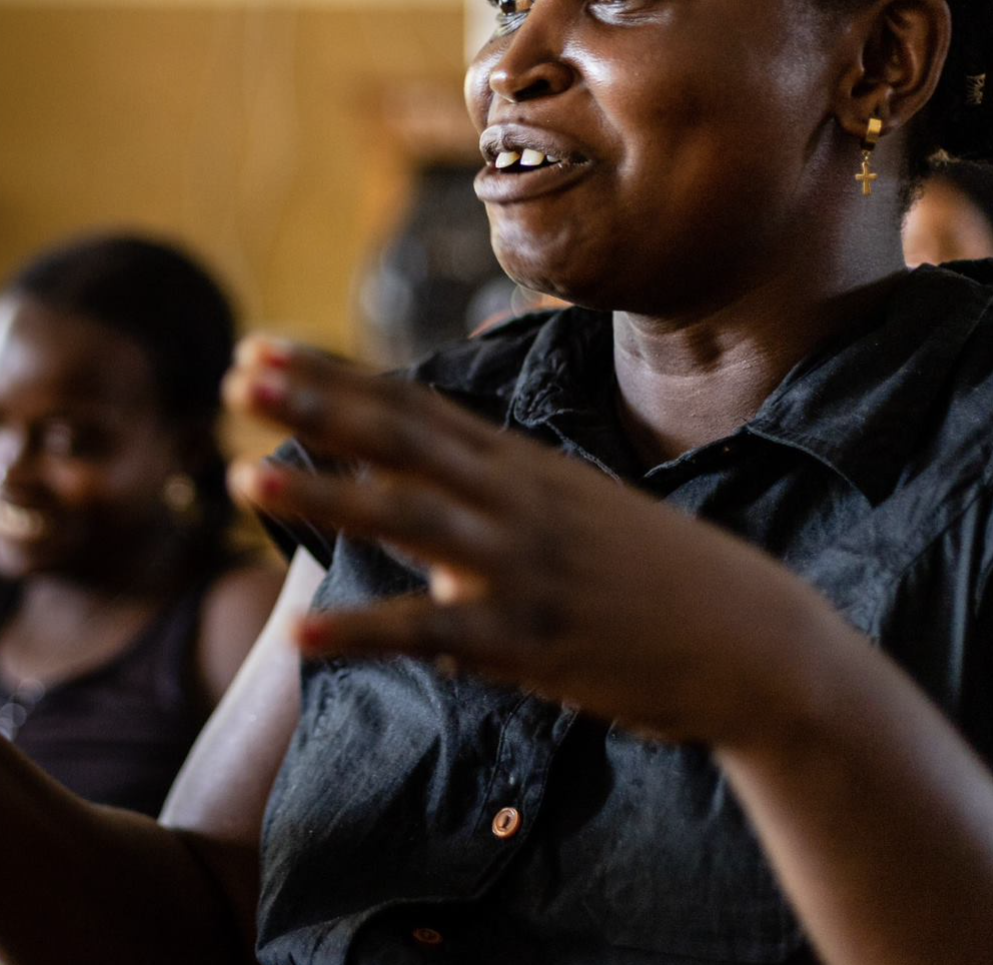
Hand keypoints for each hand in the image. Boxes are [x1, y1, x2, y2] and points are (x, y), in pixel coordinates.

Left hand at [225, 337, 847, 750]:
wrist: (757, 644)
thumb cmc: (662, 578)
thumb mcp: (578, 510)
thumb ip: (499, 497)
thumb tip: (433, 503)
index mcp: (521, 467)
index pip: (410, 405)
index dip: (331, 377)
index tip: (261, 347)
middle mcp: (514, 502)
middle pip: (399, 440)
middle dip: (313, 405)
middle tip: (235, 373)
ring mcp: (521, 567)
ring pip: (406, 519)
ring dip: (323, 499)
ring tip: (243, 480)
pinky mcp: (530, 640)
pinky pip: (432, 634)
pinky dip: (364, 631)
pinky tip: (300, 634)